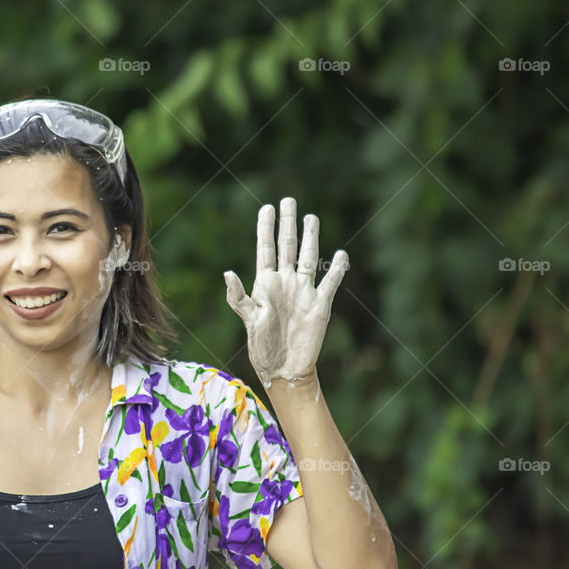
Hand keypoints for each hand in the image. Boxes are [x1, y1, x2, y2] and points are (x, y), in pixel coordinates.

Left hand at [223, 197, 347, 388]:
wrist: (284, 367)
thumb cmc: (262, 345)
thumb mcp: (248, 319)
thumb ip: (238, 297)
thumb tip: (227, 273)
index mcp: (265, 283)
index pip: (266, 249)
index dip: (266, 228)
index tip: (266, 207)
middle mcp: (285, 282)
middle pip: (288, 247)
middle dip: (287, 224)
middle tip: (288, 200)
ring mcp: (303, 291)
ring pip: (309, 257)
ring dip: (311, 238)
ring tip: (311, 217)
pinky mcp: (320, 304)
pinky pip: (330, 282)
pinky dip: (337, 268)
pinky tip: (341, 254)